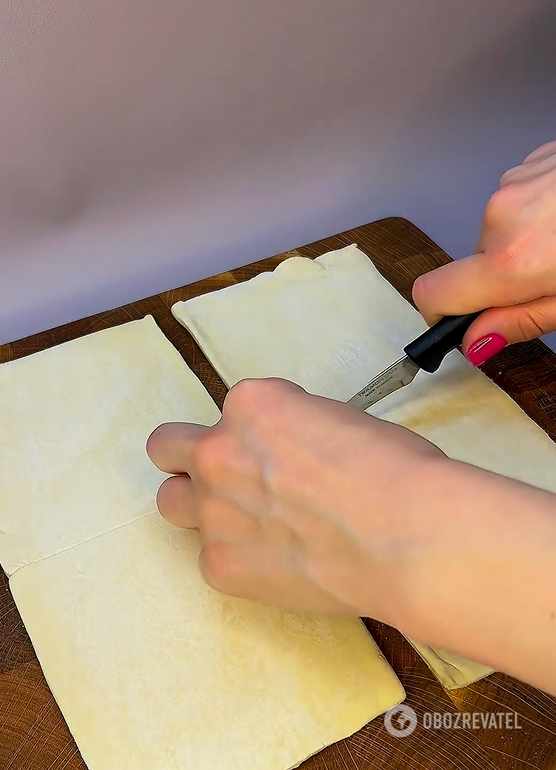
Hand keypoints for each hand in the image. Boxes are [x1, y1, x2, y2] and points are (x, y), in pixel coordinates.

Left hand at [146, 377, 445, 619]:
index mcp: (251, 404)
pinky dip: (236, 557)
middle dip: (190, 457)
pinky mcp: (220, 566)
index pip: (231, 412)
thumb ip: (290, 431)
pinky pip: (210, 556)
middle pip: (166, 447)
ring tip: (246, 523)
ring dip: (199, 505)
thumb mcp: (336, 420)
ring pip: (172, 501)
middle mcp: (218, 452)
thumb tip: (284, 455)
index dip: (257, 433)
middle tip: (228, 477)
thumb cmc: (393, 472)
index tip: (283, 452)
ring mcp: (212, 511)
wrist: (406, 537)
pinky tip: (278, 563)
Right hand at [412, 139, 555, 365]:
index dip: (441, 315)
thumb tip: (477, 342)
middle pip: (472, 263)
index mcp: (511, 261)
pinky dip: (538, 214)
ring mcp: (515, 182)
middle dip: (503, 277)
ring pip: (498, 230)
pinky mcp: (532, 161)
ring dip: (525, 242)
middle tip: (552, 278)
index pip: (432, 294)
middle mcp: (501, 216)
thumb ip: (521, 322)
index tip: (462, 322)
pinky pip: (518, 201)